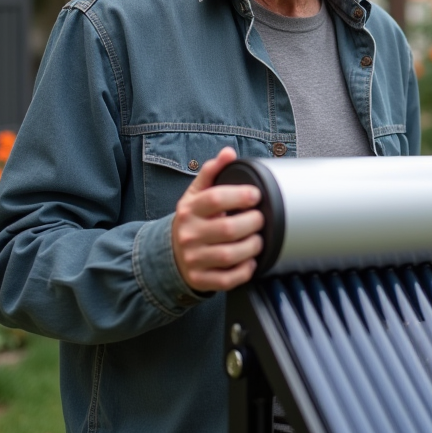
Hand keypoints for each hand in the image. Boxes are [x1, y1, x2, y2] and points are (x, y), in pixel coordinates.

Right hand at [171, 147, 264, 291]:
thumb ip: (212, 172)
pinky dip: (243, 271)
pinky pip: (226, 279)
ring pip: (229, 256)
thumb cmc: (192, 220)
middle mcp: (189, 234)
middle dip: (252, 223)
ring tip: (258, 239)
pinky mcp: (200, 279)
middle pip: (227, 229)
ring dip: (252, 247)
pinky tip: (249, 261)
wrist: (171, 253)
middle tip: (260, 219)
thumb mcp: (196, 194)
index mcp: (189, 210)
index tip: (256, 196)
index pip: (215, 199)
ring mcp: (193, 259)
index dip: (240, 196)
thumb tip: (228, 153)